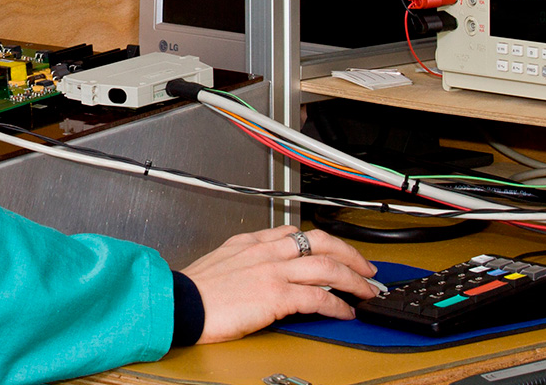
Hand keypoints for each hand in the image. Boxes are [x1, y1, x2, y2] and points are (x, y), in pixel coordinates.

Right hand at [179, 224, 378, 343]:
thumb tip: (261, 271)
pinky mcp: (275, 295)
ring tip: (366, 291)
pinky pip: (318, 297)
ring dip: (353, 279)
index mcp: (252, 241)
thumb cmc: (194, 290)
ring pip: (327, 266)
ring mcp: (273, 271)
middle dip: (349, 253)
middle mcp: (266, 251)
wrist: (180, 303)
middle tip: (365, 267)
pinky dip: (337, 304)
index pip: (296, 232)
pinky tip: (345, 312)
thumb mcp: (221, 261)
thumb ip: (246, 260)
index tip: (336, 251)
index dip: (324, 242)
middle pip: (321, 241)